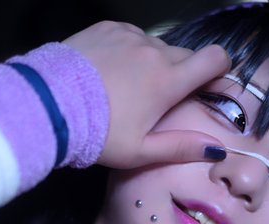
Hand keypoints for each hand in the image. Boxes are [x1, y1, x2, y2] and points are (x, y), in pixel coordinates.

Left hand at [63, 21, 230, 168]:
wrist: (48, 105)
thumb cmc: (97, 134)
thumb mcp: (140, 150)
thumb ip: (181, 147)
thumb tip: (216, 147)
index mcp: (168, 81)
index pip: (215, 58)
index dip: (220, 68)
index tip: (210, 82)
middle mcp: (154, 52)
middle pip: (184, 55)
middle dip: (180, 73)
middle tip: (158, 97)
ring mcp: (129, 36)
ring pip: (155, 46)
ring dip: (151, 62)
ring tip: (126, 86)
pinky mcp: (107, 28)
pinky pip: (129, 36)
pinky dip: (128, 50)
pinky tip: (109, 70)